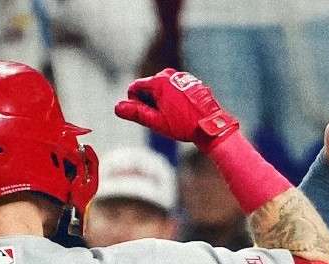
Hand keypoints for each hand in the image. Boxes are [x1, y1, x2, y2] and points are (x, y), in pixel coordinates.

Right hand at [115, 68, 237, 149]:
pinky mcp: (190, 82)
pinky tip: (183, 112)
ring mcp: (181, 77)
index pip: (135, 88)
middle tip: (163, 118)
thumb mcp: (157, 122)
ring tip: (174, 116)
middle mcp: (168, 74)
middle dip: (150, 103)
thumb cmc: (184, 125)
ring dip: (162, 102)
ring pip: (162, 89)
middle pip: (148, 88)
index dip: (135, 103)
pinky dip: (174, 99)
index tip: (146, 115)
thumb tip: (117, 107)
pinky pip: (175, 89)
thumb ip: (136, 113)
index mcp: (158, 82)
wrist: (211, 125)